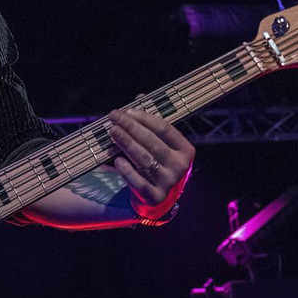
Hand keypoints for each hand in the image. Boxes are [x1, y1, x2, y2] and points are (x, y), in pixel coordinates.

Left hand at [107, 104, 194, 219]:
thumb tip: (139, 98)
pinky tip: (117, 160)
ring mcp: (168, 183)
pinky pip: (138, 181)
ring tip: (112, 132)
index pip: (164, 129)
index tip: (126, 111)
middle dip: (131, 128)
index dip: (144, 118)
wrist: (158, 199)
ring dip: (126, 144)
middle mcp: (179, 166)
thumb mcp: (161, 145)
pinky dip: (127, 170)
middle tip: (114, 117)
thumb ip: (151, 124)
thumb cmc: (158, 164)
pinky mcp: (154, 197)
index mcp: (185, 150)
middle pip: (152, 142)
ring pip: (144, 160)